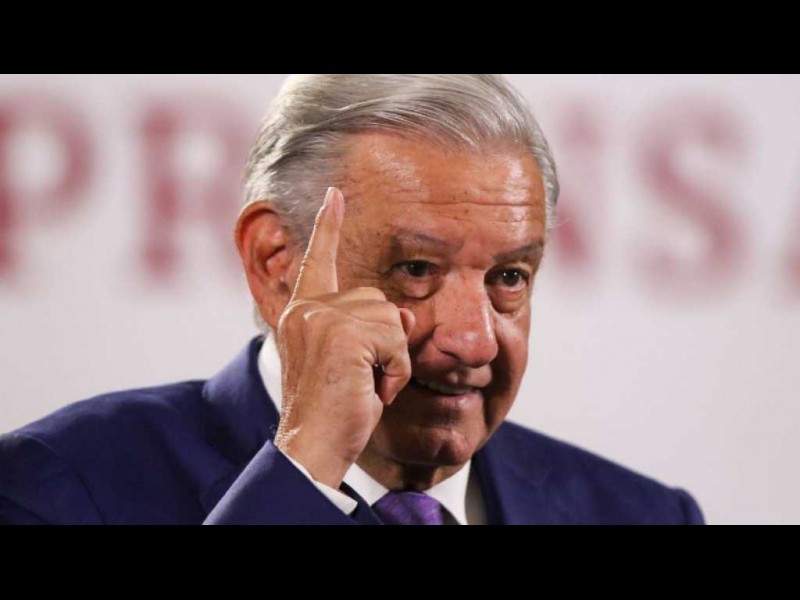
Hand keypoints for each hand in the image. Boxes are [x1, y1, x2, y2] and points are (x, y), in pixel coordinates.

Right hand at [274, 187, 414, 487]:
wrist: (313, 448)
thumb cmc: (335, 411)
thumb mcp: (355, 364)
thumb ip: (370, 330)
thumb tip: (406, 313)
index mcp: (303, 313)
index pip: (319, 260)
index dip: (327, 226)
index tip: (335, 194)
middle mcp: (306, 309)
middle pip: (379, 301)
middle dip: (386, 344)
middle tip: (362, 380)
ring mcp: (321, 319)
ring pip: (392, 319)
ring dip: (392, 360)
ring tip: (365, 386)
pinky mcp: (341, 334)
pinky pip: (396, 340)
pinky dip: (395, 371)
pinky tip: (371, 391)